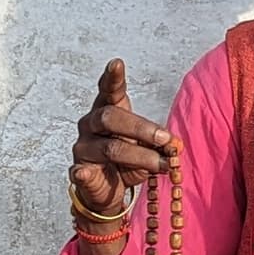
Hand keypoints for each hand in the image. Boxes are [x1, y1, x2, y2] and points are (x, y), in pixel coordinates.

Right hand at [70, 58, 173, 254]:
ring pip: (109, 147)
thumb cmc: (128, 161)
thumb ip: (159, 143)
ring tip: (161, 165)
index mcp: (108, 110)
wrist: (110, 191)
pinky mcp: (79, 172)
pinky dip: (83, 173)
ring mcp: (83, 148)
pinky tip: (83, 172)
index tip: (116, 63)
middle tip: (165, 138)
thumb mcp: (148, 148)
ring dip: (139, 156)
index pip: (109, 90)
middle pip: (110, 117)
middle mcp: (91, 124)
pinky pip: (79, 172)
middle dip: (141, 127)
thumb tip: (174, 145)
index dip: (112, 77)